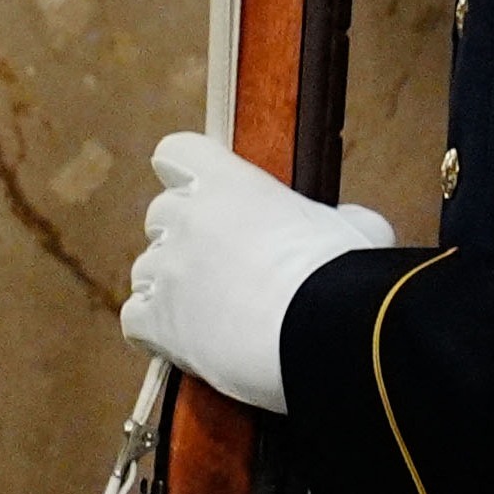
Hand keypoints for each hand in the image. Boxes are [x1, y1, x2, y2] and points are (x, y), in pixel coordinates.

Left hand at [117, 136, 393, 414]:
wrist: (325, 334)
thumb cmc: (349, 278)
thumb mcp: (358, 228)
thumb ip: (334, 217)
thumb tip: (346, 222)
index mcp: (229, 185)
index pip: (178, 152)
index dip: (185, 170)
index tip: (198, 187)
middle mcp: (187, 220)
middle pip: (161, 216)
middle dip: (185, 236)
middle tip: (222, 264)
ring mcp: (166, 271)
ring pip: (147, 270)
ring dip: (172, 287)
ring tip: (214, 312)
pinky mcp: (156, 321)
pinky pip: (135, 318)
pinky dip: (155, 330)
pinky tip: (187, 341)